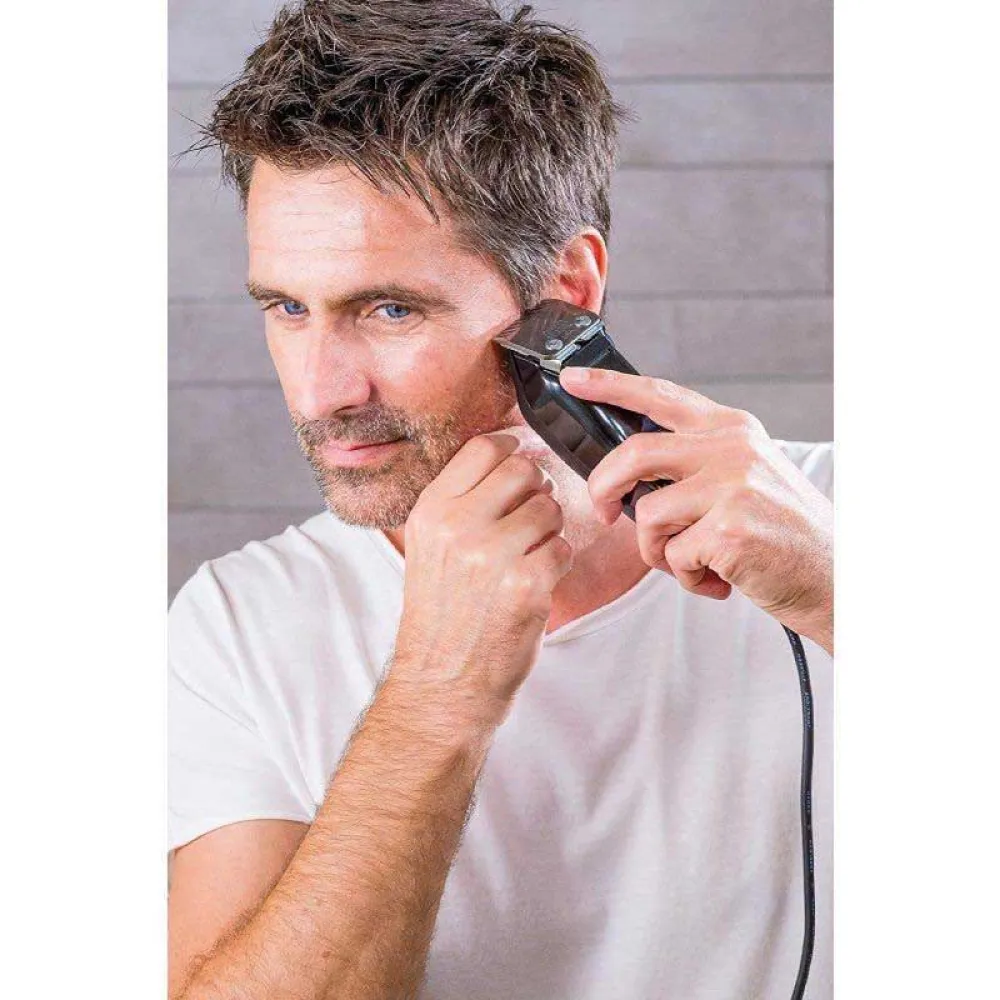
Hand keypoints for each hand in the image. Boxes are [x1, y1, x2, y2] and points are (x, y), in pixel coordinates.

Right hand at [391, 432, 573, 728]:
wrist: (442, 685)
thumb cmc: (442, 617)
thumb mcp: (429, 548)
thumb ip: (461, 501)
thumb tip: (511, 455)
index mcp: (431, 511)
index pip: (484, 447)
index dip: (513, 449)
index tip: (520, 464)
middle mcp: (458, 526)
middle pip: (524, 470)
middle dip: (536, 491)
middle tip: (529, 519)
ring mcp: (493, 554)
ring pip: (550, 508)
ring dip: (549, 530)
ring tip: (527, 557)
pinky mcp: (527, 585)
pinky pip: (563, 548)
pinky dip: (557, 564)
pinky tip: (535, 584)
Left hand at [559, 367, 832, 652]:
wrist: (837, 576)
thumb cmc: (783, 532)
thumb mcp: (747, 475)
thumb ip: (696, 462)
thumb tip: (630, 479)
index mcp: (731, 428)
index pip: (659, 395)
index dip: (609, 385)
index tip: (572, 379)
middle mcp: (731, 448)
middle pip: (633, 454)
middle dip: (604, 489)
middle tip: (605, 513)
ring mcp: (732, 486)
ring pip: (648, 516)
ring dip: (658, 552)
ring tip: (693, 562)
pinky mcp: (729, 529)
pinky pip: (672, 556)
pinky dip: (686, 578)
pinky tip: (718, 578)